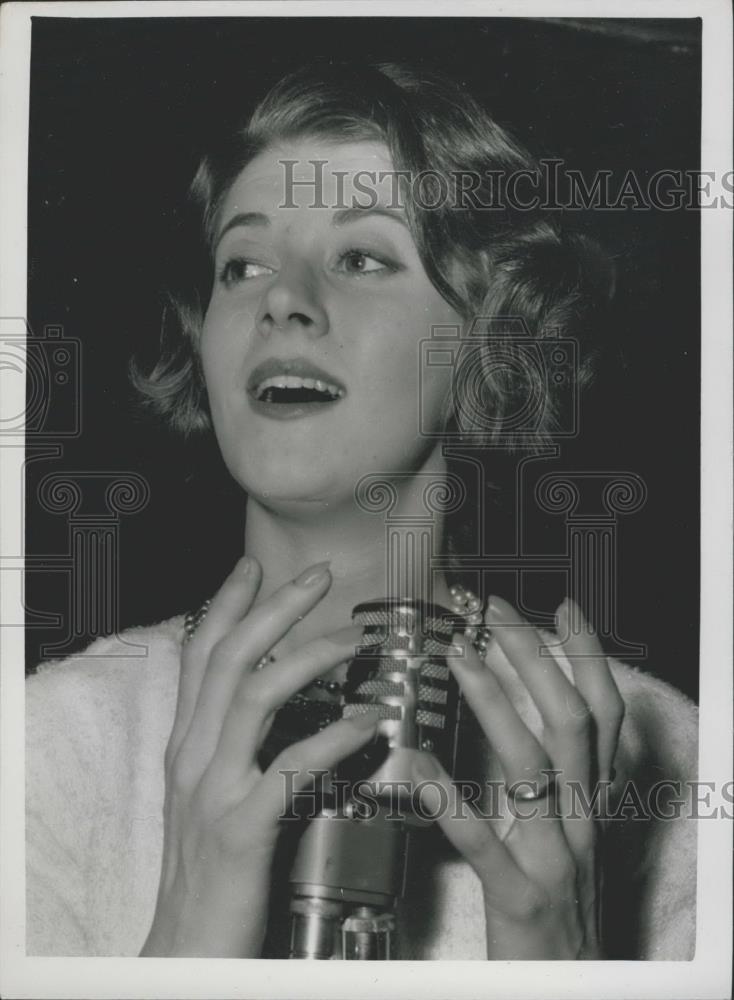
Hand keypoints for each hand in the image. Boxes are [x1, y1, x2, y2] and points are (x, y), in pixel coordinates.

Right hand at [140, 556, 376, 956]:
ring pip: (255, 696)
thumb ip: (231, 743)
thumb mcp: (207, 792)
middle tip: (320, 575)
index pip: (199, 655)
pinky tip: (369, 720)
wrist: (188, 944)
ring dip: (309, 658)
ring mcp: (213, 790)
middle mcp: (193, 756)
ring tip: (358, 638)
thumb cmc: (208, 866)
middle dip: (274, 609)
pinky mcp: (241, 828)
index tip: (254, 566)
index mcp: (186, 744)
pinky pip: (290, 768)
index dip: (226, 605)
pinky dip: (332, 737)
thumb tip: (269, 697)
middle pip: (228, 659)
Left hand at [410, 595, 623, 959]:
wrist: (573, 986)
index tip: (563, 606)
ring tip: (456, 655)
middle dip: (535, 658)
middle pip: (570, 721)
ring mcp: (554, 856)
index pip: (603, 713)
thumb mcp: (575, 832)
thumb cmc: (562, 902)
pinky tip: (414, 765)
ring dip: (494, 702)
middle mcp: (582, 818)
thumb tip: (540, 717)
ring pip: (531, 765)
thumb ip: (563, 779)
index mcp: (593, 800)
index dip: (587, 657)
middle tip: (495, 610)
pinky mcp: (518, 895)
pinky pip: (482, 840)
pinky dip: (448, 799)